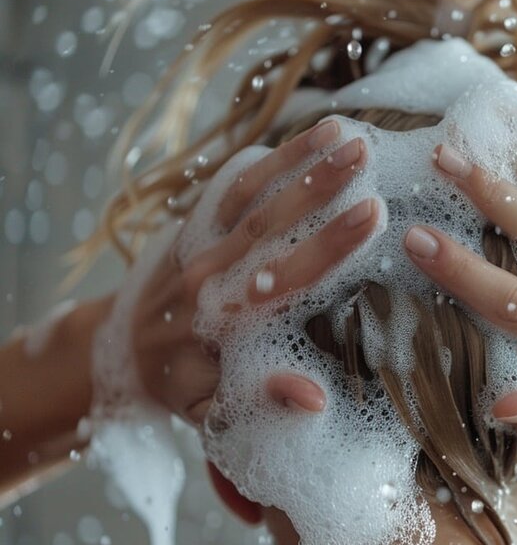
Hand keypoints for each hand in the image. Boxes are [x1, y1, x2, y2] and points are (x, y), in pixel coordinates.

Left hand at [131, 120, 378, 425]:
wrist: (115, 355)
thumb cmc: (180, 387)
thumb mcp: (217, 412)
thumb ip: (266, 403)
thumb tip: (317, 397)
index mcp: (224, 319)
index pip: (286, 275)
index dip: (331, 243)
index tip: (373, 212)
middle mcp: (208, 273)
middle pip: (269, 223)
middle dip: (320, 185)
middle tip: (364, 154)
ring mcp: (197, 243)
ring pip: (249, 194)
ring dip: (297, 159)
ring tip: (342, 132)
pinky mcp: (193, 224)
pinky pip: (229, 186)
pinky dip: (267, 160)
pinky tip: (303, 137)